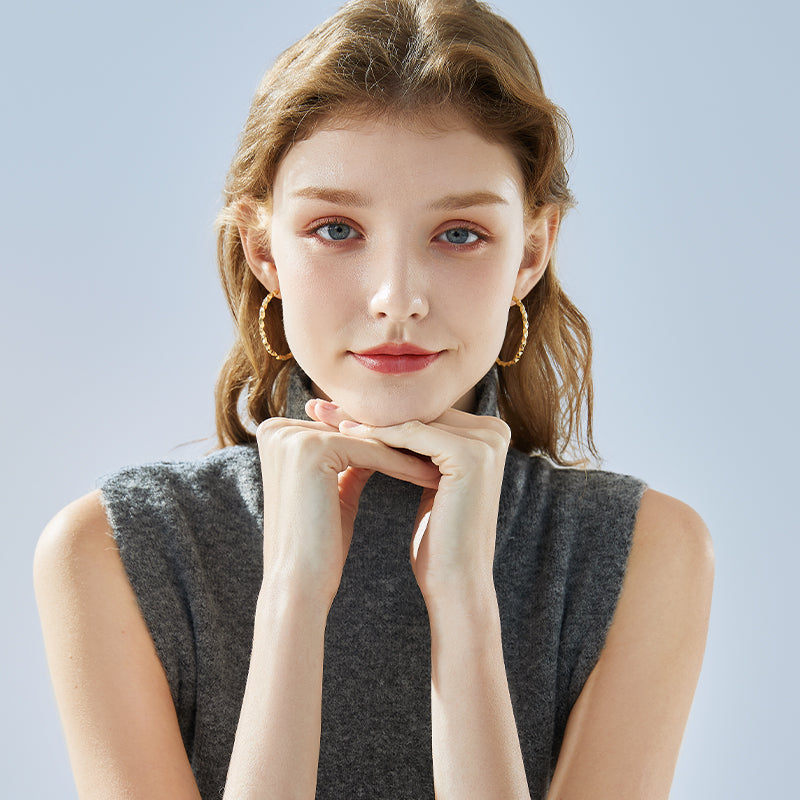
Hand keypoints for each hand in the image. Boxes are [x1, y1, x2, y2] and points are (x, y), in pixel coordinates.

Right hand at [255, 405, 439, 610]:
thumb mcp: (334, 489)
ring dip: (408, 454)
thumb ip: (349, 459)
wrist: (298, 584)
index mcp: (276, 433)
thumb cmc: (318, 545)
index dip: (385, 445)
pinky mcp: (311, 449)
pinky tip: (431, 477)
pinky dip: (404, 466)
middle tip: (439, 455)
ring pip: (367, 441)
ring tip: (442, 466)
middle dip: (399, 447)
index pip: (344, 432)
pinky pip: (372, 453)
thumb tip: (380, 438)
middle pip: (355, 433)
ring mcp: (291, 437)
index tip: (422, 453)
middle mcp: (277, 429)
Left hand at [311, 403, 510, 605]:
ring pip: (409, 421)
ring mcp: (487, 440)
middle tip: (317, 407)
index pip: (421, 413)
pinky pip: (411, 436)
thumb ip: (421, 446)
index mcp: (489, 432)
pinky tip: (343, 435)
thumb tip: (384, 418)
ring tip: (321, 417)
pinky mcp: (471, 453)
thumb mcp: (429, 481)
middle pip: (414, 413)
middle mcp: (494, 430)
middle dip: (364, 412)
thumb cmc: (438, 539)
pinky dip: (375, 435)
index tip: (331, 409)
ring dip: (362, 420)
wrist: (456, 583)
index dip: (375, 412)